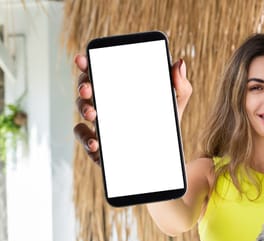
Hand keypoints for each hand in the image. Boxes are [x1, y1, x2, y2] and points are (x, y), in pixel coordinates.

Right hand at [72, 53, 192, 164]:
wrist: (166, 158)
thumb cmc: (165, 126)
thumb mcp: (175, 106)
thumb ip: (180, 87)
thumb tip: (179, 63)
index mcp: (120, 90)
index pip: (100, 71)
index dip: (87, 63)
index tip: (82, 59)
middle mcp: (105, 104)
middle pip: (86, 89)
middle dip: (83, 86)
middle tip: (88, 89)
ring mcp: (99, 124)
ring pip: (83, 111)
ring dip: (84, 109)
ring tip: (93, 114)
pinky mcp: (99, 145)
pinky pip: (86, 140)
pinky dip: (87, 139)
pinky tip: (96, 143)